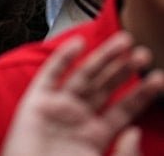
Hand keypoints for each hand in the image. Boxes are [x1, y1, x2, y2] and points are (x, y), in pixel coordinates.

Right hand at [2, 33, 163, 155]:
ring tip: (123, 41)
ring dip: (102, 57)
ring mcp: (56, 108)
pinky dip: (61, 58)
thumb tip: (135, 131)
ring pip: (82, 76)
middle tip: (143, 52)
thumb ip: (125, 154)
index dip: (141, 93)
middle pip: (104, 87)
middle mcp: (77, 118)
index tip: (158, 78)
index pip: (124, 109)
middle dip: (124, 69)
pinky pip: (49, 75)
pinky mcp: (34, 103)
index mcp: (96, 136)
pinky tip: (78, 44)